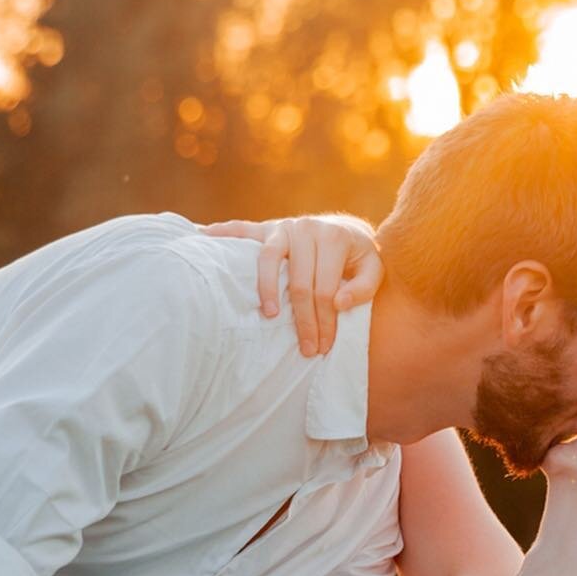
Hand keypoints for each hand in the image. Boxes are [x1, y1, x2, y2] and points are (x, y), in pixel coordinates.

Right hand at [200, 215, 382, 356]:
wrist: (348, 229)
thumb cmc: (358, 258)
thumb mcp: (374, 269)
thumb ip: (363, 287)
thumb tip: (338, 304)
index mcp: (335, 238)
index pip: (325, 290)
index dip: (324, 322)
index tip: (323, 347)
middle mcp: (307, 228)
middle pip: (299, 283)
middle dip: (303, 321)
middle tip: (305, 349)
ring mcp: (285, 226)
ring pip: (267, 259)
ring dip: (265, 289)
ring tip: (268, 316)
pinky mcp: (268, 227)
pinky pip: (242, 230)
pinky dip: (222, 233)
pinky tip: (202, 237)